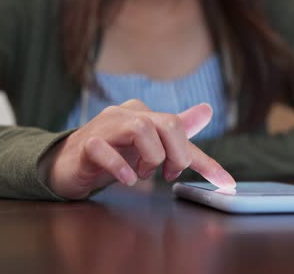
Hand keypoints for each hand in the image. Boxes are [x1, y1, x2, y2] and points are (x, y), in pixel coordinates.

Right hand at [44, 99, 235, 198]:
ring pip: (140, 129)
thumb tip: (206, 110)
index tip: (226, 183)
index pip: (181, 130)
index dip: (204, 160)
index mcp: (143, 113)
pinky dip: (120, 167)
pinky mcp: (86, 144)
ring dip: (149, 158)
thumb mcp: (148, 145)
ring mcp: (104, 127)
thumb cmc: (110, 153)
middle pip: (166, 123)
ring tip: (142, 174)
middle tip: (168, 173)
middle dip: (177, 154)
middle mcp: (125, 114)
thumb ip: (177, 133)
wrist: (67, 163)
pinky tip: (127, 180)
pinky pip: (105, 149)